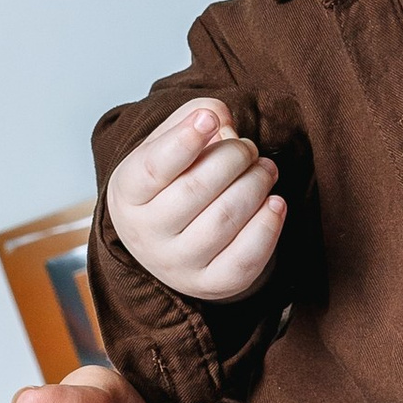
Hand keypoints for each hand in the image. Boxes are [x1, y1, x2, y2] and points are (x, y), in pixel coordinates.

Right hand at [103, 97, 286, 301]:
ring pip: (224, 220)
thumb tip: (220, 118)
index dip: (183, 140)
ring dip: (255, 185)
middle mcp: (146, 233)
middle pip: (196, 189)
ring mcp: (176, 264)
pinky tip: (275, 203)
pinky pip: (244, 259)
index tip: (209, 119)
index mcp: (127, 193)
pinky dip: (267, 227)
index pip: (153, 167)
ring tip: (264, 169)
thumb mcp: (167, 143)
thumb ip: (191, 118)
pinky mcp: (209, 284)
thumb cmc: (170, 181)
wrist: (166, 238)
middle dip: (233, 158)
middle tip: (247, 148)